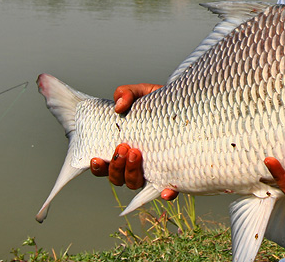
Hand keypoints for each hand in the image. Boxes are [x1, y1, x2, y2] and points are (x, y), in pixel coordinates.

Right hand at [90, 83, 177, 199]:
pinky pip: (169, 189)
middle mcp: (136, 164)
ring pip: (136, 184)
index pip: (105, 166)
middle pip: (118, 178)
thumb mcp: (142, 93)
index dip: (99, 167)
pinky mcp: (173, 172)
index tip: (98, 158)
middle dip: (117, 167)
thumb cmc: (159, 102)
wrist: (186, 104)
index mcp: (124, 149)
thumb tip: (119, 105)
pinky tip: (167, 191)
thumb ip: (127, 93)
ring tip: (137, 153)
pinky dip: (166, 193)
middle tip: (125, 147)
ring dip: (132, 174)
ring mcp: (154, 169)